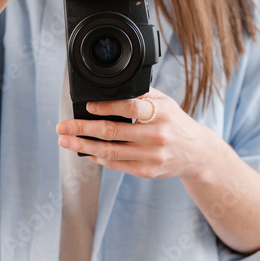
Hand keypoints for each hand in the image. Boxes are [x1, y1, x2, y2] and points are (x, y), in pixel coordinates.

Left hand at [55, 86, 207, 179]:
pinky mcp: (147, 172)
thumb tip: (109, 89)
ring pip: (110, 151)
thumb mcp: (165, 103)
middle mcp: (156, 135)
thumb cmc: (176, 123)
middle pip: (113, 132)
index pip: (130, 107)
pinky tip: (86, 152)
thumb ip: (141, 95)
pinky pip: (116, 165)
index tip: (86, 106)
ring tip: (65, 141)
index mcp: (161, 113)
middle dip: (82, 129)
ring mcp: (151, 156)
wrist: (197, 153)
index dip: (106, 107)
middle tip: (62, 126)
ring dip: (83, 146)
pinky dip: (98, 158)